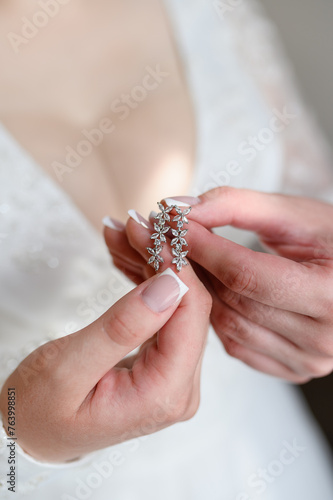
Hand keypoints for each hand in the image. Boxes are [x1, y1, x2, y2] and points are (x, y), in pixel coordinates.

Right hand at [0, 218, 210, 461]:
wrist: (31, 429)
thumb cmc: (39, 410)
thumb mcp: (69, 368)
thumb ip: (122, 327)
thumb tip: (172, 284)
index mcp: (165, 394)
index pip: (190, 316)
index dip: (175, 266)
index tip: (151, 228)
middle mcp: (180, 387)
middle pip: (189, 307)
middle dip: (163, 258)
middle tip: (134, 222)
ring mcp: (174, 375)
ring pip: (177, 303)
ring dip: (152, 264)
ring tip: (124, 232)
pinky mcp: (163, 362)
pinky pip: (163, 312)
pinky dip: (146, 281)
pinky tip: (128, 253)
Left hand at [182, 187, 332, 382]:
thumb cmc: (331, 238)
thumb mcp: (293, 213)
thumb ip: (237, 205)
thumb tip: (181, 209)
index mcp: (332, 291)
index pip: (244, 273)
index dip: (202, 248)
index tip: (172, 226)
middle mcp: (325, 335)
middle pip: (234, 301)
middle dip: (196, 267)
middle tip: (172, 241)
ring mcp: (309, 359)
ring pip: (229, 326)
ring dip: (202, 292)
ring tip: (190, 262)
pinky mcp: (294, 368)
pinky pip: (236, 345)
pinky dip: (217, 317)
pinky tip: (213, 290)